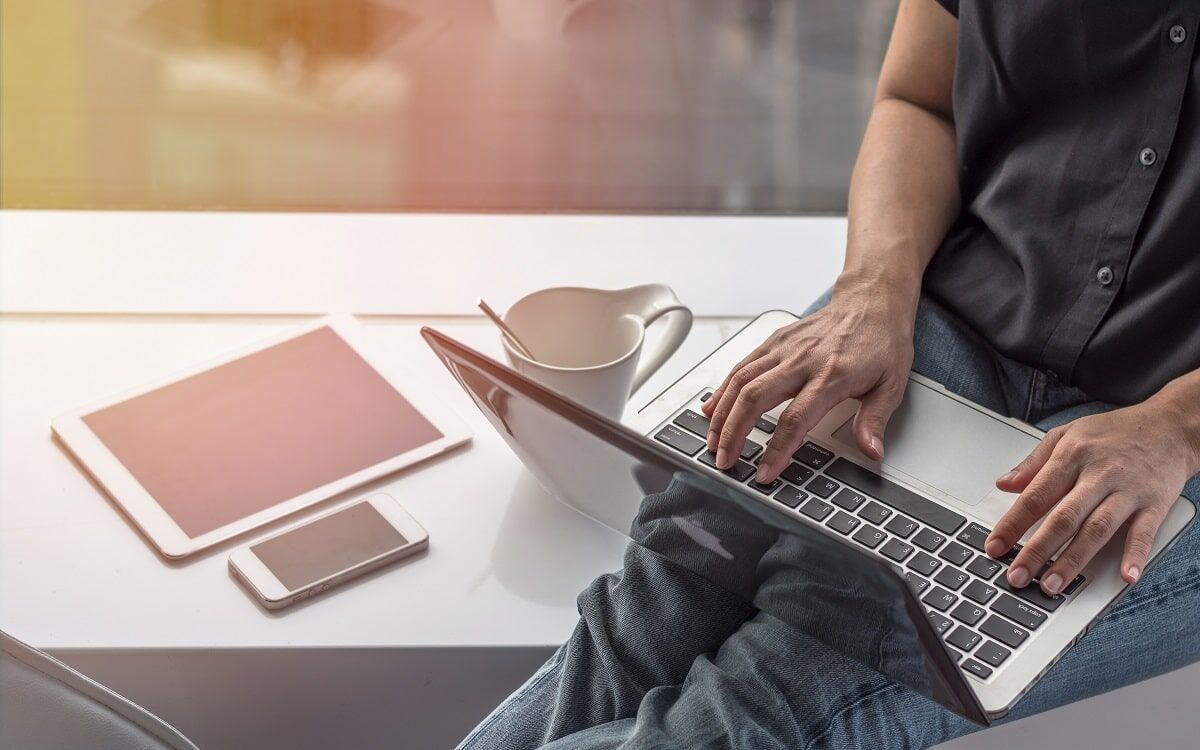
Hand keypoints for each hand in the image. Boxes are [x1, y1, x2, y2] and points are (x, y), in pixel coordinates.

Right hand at [701, 278, 915, 482]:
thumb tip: (871, 452)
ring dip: (721, 414)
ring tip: (712, 440)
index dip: (776, 449)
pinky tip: (712, 408)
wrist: (871, 301)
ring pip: (741, 381)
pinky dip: (723, 389)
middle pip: (755, 398)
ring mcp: (784, 348)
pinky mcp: (775, 341)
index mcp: (832, 375)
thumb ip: (875, 420)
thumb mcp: (892, 384)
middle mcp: (803, 360)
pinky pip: (742, 366)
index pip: (796, 419)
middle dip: (734, 433)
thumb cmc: (881, 342)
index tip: (764, 472)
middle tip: (724, 460)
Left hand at [986, 396, 1199, 594]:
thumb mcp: (1067, 434)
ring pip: (1097, 529)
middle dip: (1037, 550)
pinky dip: (1135, 555)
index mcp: (1071, 456)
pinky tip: (1125, 576)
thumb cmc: (1114, 432)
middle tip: (1018, 575)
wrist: (1170, 426)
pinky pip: (1144, 532)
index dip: (1012, 523)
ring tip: (1053, 585)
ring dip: (1074, 560)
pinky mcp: (1155, 504)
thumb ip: (1034, 462)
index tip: (994, 546)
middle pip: (1063, 518)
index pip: (1035, 495)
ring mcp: (1128, 491)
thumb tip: (1004, 484)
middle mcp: (1098, 475)